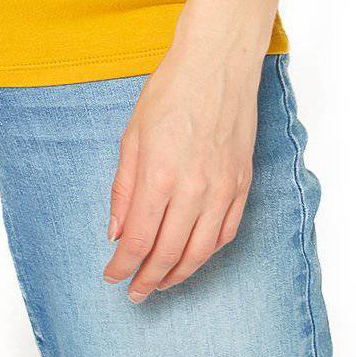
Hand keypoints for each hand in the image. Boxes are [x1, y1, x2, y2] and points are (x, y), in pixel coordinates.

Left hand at [102, 41, 261, 301]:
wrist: (217, 64)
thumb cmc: (171, 92)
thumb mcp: (132, 135)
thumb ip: (123, 188)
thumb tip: (117, 232)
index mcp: (159, 175)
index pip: (138, 240)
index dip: (123, 266)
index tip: (112, 276)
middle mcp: (193, 189)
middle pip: (168, 254)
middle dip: (147, 279)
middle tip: (134, 292)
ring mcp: (222, 189)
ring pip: (199, 252)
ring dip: (177, 274)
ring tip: (160, 282)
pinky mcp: (243, 185)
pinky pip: (226, 234)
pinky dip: (207, 253)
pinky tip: (192, 257)